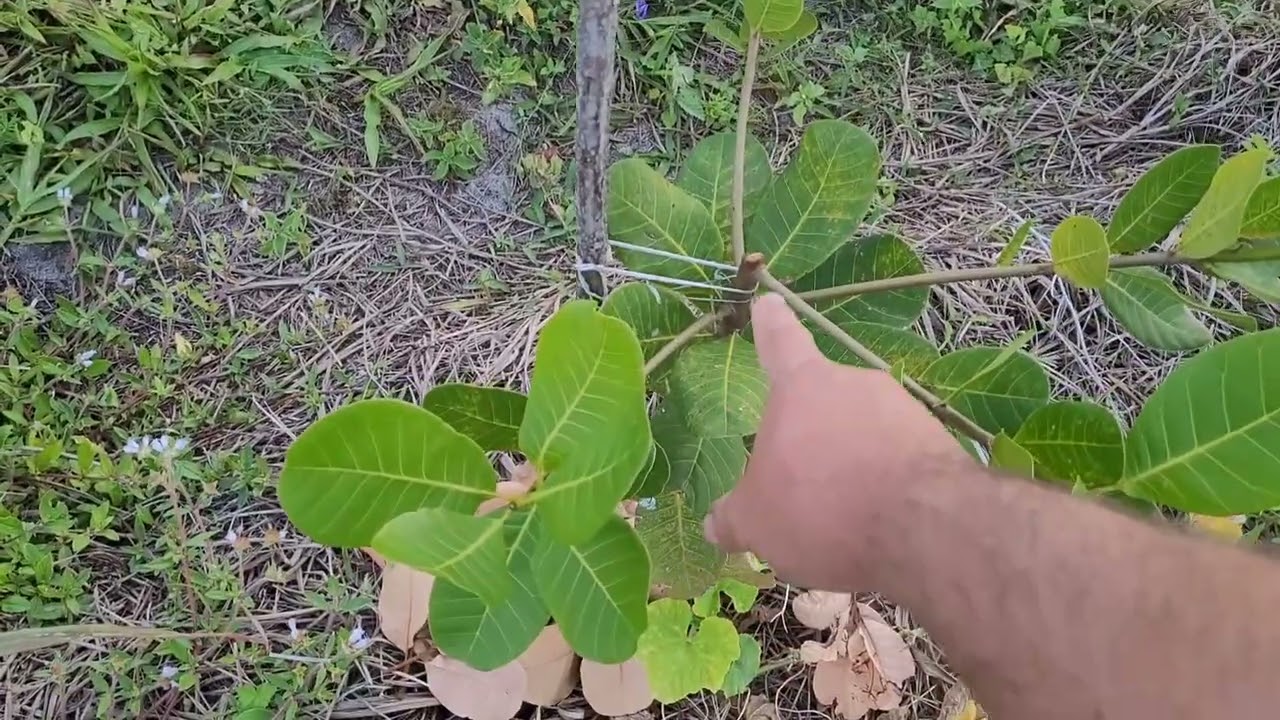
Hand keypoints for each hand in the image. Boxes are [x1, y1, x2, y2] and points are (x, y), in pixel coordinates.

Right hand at [704, 294, 972, 590]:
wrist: (925, 529)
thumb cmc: (820, 507)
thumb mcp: (757, 520)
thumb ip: (735, 516)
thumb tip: (717, 522)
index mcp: (802, 387)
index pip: (780, 343)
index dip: (772, 324)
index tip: (771, 301)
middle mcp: (856, 385)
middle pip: (826, 402)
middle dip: (815, 437)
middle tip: (804, 487)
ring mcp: (904, 412)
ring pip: (865, 435)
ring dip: (852, 467)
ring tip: (842, 520)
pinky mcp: (940, 447)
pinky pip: (900, 462)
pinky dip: (886, 487)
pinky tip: (880, 527)